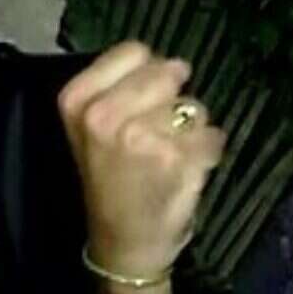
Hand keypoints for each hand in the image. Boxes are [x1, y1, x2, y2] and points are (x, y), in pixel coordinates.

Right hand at [58, 41, 226, 277]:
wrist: (123, 242)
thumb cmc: (111, 180)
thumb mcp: (93, 127)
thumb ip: (124, 87)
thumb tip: (173, 63)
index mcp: (78, 100)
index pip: (135, 51)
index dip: (150, 72)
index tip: (145, 101)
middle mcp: (104, 115)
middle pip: (169, 71)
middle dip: (174, 99)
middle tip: (159, 133)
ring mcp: (141, 136)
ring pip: (194, 106)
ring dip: (194, 130)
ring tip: (170, 156)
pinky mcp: (177, 157)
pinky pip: (214, 135)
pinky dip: (209, 152)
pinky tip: (186, 171)